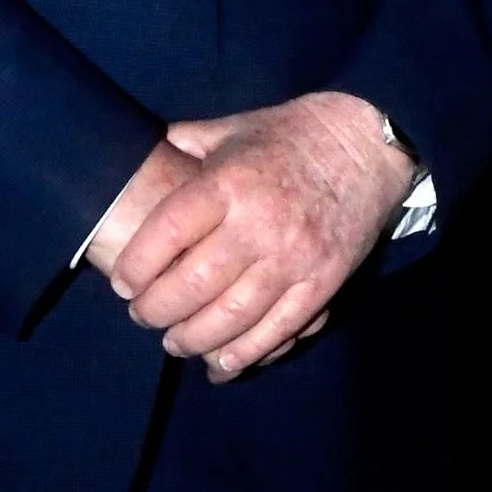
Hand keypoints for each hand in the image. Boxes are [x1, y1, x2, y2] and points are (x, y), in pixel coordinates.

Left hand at [109, 92, 416, 381]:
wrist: (368, 142)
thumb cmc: (291, 134)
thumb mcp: (235, 128)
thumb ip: (186, 143)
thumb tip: (136, 154)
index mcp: (231, 182)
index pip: (167, 234)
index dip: (137, 266)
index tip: (123, 281)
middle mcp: (259, 223)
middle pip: (191, 286)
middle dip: (155, 311)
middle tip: (143, 314)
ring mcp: (294, 257)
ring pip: (230, 319)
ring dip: (192, 340)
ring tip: (175, 340)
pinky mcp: (322, 281)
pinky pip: (278, 330)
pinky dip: (245, 354)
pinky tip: (221, 363)